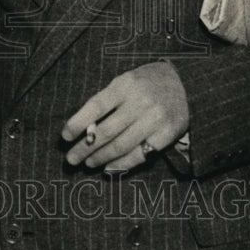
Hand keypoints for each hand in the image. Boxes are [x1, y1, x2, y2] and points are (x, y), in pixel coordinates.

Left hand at [61, 60, 188, 172]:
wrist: (184, 84)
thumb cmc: (144, 84)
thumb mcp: (125, 82)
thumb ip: (107, 101)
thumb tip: (83, 130)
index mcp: (125, 84)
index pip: (96, 106)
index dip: (78, 123)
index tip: (64, 137)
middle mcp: (141, 102)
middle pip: (106, 131)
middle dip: (85, 148)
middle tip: (70, 159)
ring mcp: (155, 119)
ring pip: (121, 145)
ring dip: (100, 157)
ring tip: (87, 163)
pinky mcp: (167, 135)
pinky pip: (139, 154)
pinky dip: (121, 163)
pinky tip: (108, 167)